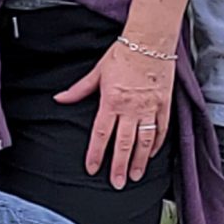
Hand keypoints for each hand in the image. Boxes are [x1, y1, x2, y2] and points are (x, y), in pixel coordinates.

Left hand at [57, 36, 174, 186]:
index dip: (96, 153)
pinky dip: (156, 144)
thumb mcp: (97, 71)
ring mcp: (150, 108)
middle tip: (116, 183)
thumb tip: (59, 99)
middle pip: (123, 144)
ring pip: (144, 141)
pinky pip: (161, 129)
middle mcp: (131, 108)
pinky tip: (151, 155)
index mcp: (111, 101)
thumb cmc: (123, 54)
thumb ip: (78, 90)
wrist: (150, 40)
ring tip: (134, 176)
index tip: (92, 168)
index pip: (101, 134)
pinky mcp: (164, 105)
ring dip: (139, 161)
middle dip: (119, 166)